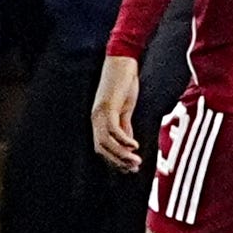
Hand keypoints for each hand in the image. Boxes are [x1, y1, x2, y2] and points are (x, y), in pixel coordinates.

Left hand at [92, 55, 142, 173]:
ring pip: (105, 141)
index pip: (102, 148)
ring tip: (136, 161)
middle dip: (118, 162)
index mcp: (99, 120)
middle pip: (101, 148)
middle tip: (134, 169)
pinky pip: (113, 129)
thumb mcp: (125, 109)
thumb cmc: (124, 84)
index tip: (129, 169)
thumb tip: (128, 144)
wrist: (122, 63)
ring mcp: (100, 112)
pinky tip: (135, 145)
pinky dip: (123, 140)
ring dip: (121, 154)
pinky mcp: (107, 106)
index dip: (114, 161)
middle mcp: (96, 118)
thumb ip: (125, 126)